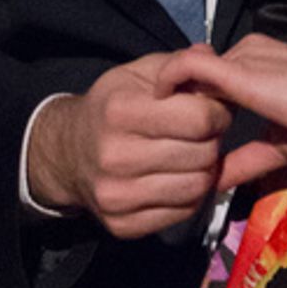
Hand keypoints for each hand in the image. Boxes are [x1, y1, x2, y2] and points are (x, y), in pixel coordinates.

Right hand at [27, 54, 231, 237]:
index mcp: (120, 111)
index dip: (217, 112)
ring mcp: (117, 195)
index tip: (211, 110)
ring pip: (198, 187)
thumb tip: (217, 63)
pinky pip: (184, 212)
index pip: (200, 118)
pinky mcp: (123, 224)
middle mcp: (114, 156)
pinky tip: (176, 176)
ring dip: (205, 170)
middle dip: (212, 141)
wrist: (69, 151)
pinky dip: (190, 195)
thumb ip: (180, 65)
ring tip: (191, 154)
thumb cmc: (112, 106)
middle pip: (203, 154)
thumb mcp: (139, 73)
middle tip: (201, 134)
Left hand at [156, 34, 286, 187]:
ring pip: (185, 67)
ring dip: (168, 94)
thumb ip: (245, 161)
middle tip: (155, 132)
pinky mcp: (240, 70)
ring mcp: (242, 57)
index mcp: (256, 66)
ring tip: (154, 123)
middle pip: (192, 72)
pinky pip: (188, 67)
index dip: (188, 102)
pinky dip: (169, 85)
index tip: (176, 132)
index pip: (207, 78)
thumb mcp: (281, 146)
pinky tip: (160, 108)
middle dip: (172, 100)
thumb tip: (211, 184)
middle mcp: (245, 53)